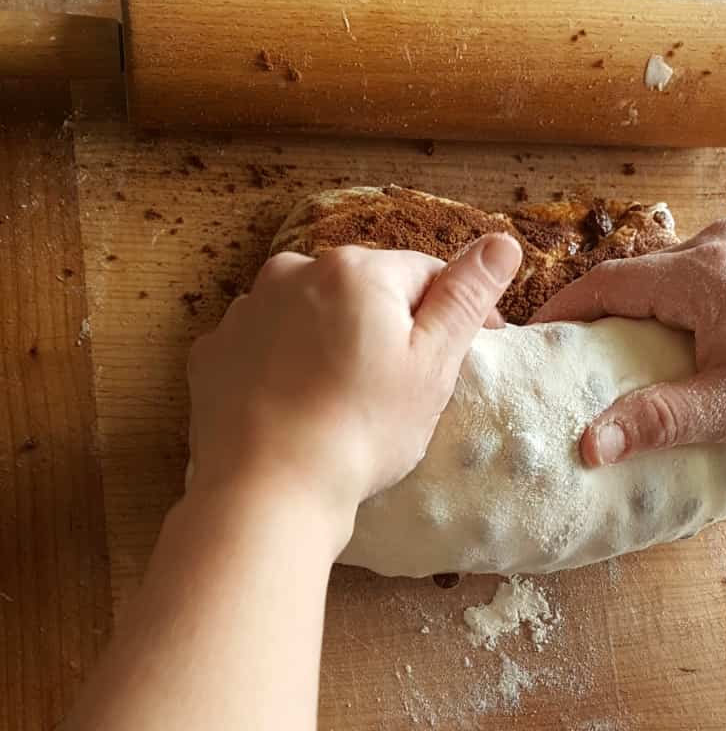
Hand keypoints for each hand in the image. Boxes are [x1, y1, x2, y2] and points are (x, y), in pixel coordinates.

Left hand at [186, 234, 522, 536]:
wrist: (264, 494)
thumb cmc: (361, 428)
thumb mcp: (432, 363)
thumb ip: (466, 295)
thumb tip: (502, 241)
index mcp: (356, 269)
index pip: (424, 273)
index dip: (452, 312)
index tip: (465, 356)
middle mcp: (293, 272)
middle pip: (365, 289)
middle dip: (388, 325)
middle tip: (400, 386)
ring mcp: (246, 310)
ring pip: (312, 313)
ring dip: (333, 339)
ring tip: (344, 399)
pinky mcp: (213, 350)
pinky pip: (267, 343)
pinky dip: (285, 363)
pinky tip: (298, 404)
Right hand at [532, 218, 725, 465]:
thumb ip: (655, 420)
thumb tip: (589, 444)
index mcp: (704, 274)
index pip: (609, 282)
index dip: (566, 308)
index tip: (537, 336)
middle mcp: (719, 241)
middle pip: (636, 271)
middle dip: (602, 307)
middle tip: (580, 351)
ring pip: (665, 266)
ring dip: (640, 299)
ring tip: (624, 344)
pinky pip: (695, 263)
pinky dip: (673, 291)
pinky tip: (679, 327)